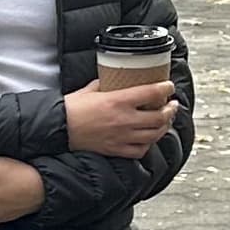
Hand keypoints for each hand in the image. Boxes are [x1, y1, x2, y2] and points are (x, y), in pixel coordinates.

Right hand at [63, 75, 179, 157]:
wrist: (58, 128)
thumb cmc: (71, 108)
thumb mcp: (91, 89)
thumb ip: (107, 84)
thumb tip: (115, 78)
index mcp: (118, 101)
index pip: (152, 93)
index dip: (166, 89)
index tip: (169, 87)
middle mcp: (124, 120)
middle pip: (160, 117)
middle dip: (170, 110)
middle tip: (172, 105)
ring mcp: (122, 137)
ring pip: (154, 135)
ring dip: (164, 127)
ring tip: (166, 121)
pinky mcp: (116, 150)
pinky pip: (140, 150)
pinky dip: (148, 144)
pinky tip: (149, 139)